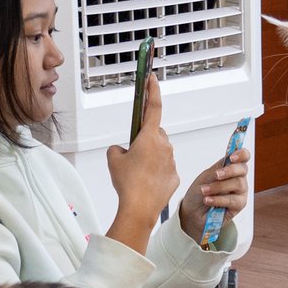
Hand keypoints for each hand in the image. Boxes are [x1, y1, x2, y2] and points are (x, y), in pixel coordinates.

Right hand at [105, 75, 179, 251]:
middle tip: (134, 153)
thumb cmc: (127, 183)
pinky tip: (147, 182)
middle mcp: (164, 145)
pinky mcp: (175, 176)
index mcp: (149, 137)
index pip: (153, 106)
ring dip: (152, 156)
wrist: (139, 208)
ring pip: (162, 152)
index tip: (152, 78)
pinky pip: (165, 168)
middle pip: (156, 134)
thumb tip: (123, 150)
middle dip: (146, 139)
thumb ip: (117, 148)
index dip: (152, 90)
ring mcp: (171, 161)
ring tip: (138, 173)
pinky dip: (157, 172)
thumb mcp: (113, 160)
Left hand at [178, 142, 251, 243]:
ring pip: (238, 184)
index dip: (241, 154)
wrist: (192, 212)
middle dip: (230, 170)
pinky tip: (208, 200)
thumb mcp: (206, 177)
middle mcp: (239, 178)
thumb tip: (229, 157)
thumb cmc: (199, 193)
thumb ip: (218, 167)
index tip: (232, 157)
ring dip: (219, 187)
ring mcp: (240, 192)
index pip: (243, 156)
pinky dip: (218, 199)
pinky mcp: (239, 205)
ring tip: (204, 191)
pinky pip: (233, 200)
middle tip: (216, 175)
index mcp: (231, 168)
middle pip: (243, 169)